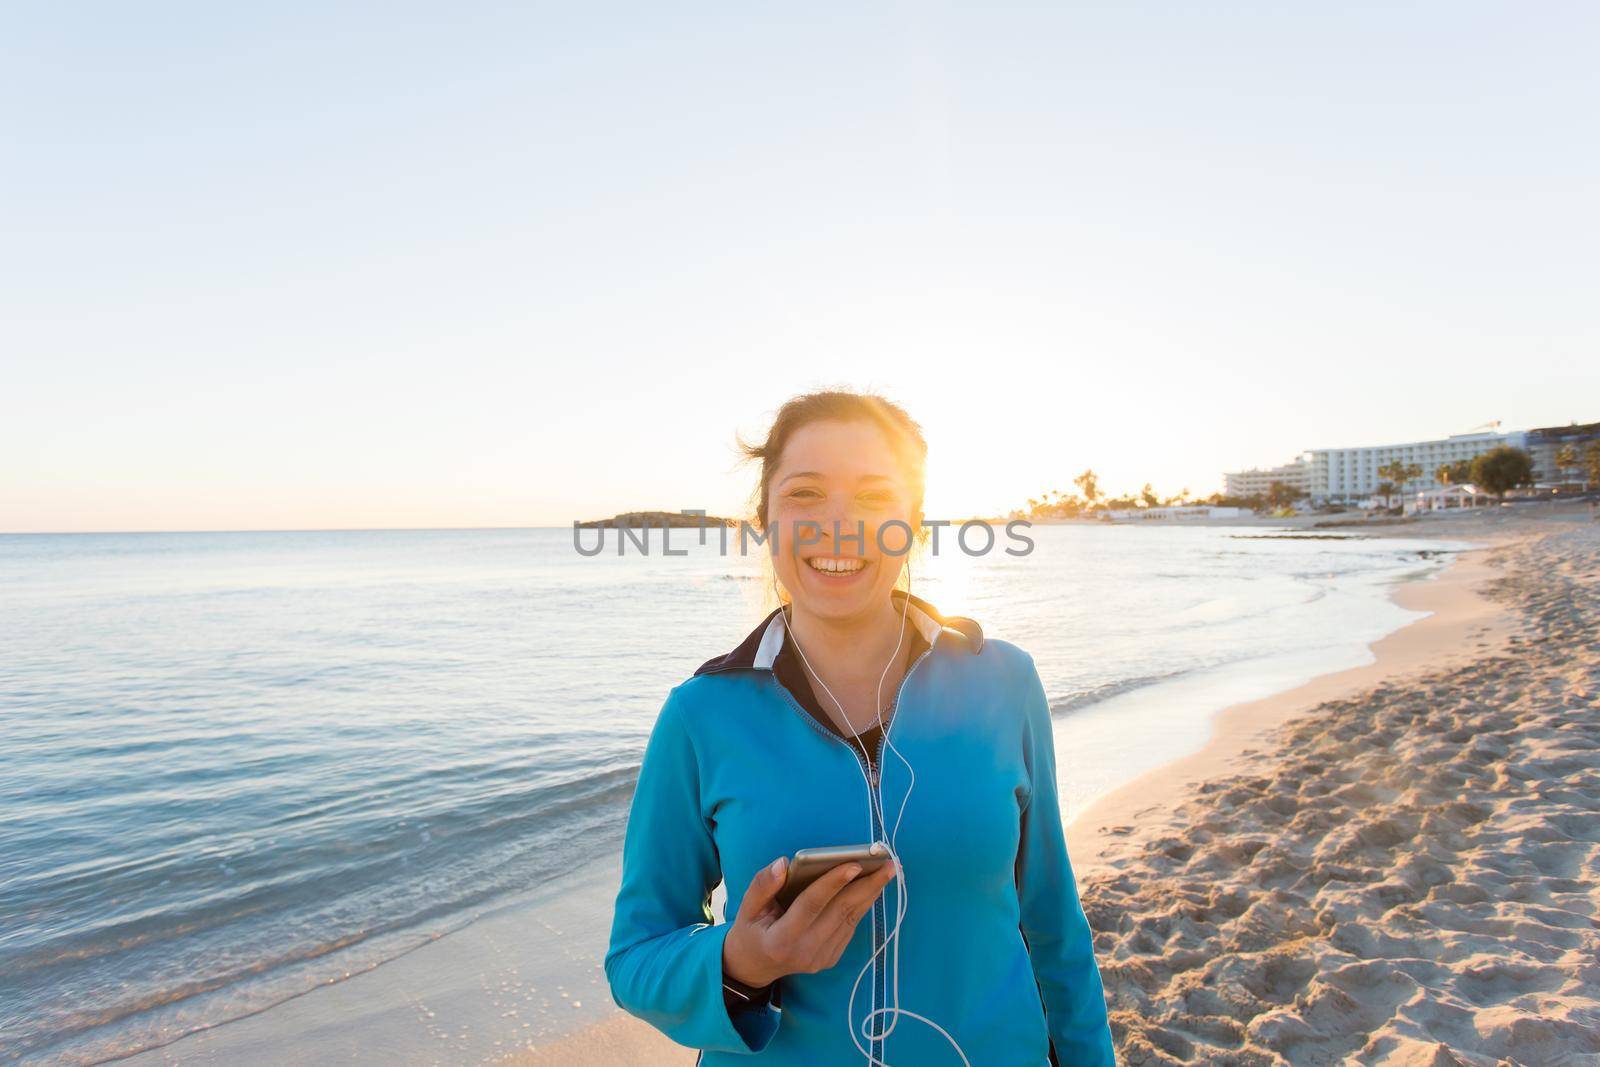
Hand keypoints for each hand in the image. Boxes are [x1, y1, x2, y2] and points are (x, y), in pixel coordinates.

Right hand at [722, 855, 897, 988]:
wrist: (754, 967)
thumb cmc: (750, 930)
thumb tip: (784, 863)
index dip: (833, 883)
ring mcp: (820, 959)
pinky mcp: (830, 959)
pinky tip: (872, 887)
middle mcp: (804, 952)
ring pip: (851, 919)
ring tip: (887, 871)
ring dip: (871, 893)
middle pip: (840, 912)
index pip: (811, 905)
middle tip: (888, 863)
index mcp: (781, 939)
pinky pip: (849, 927)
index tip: (854, 864)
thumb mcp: (746, 908)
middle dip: (867, 885)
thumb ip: (762, 885)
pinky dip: (862, 906)